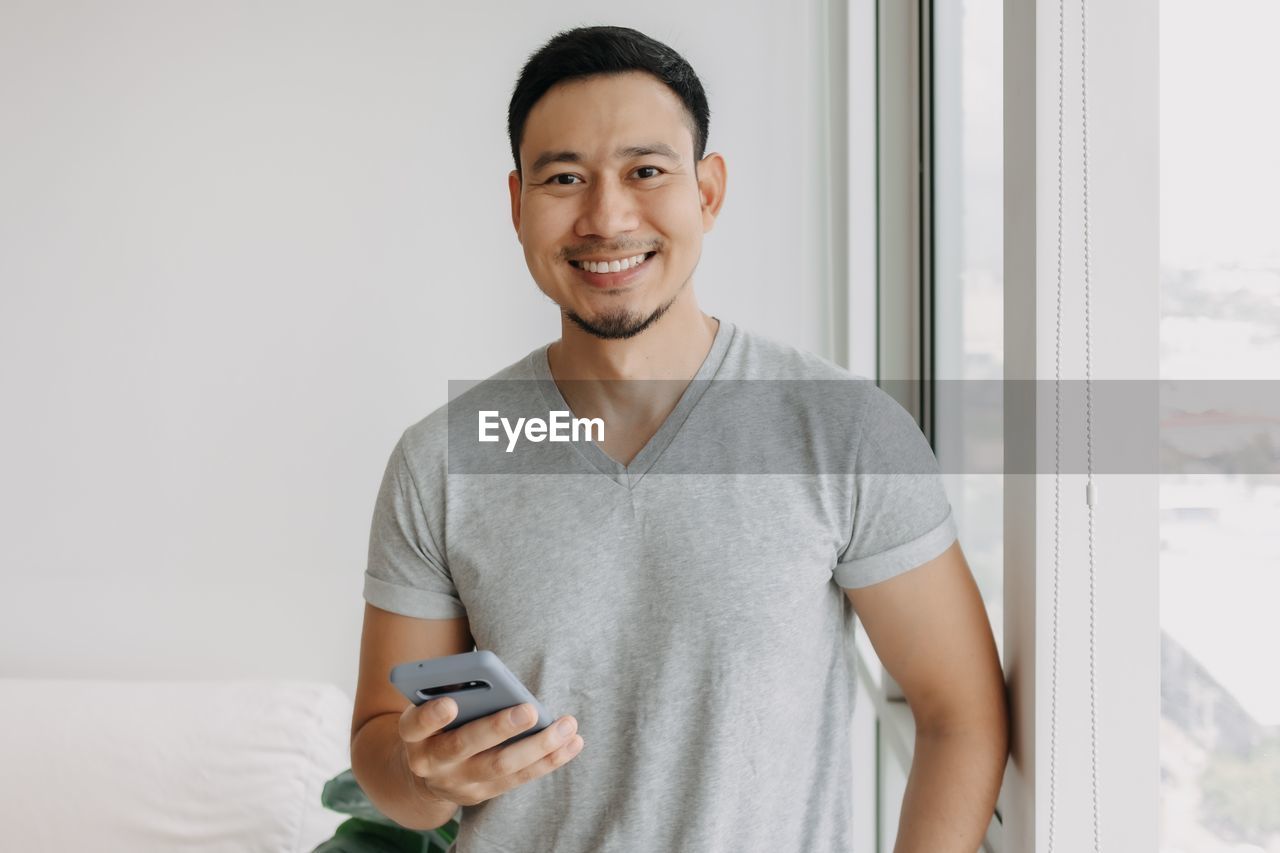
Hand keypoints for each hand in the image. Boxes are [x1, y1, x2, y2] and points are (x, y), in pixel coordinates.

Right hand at [398, 699, 583, 806]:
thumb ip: (447, 689)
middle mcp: (432, 763)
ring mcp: (459, 782)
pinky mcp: (484, 793)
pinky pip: (520, 778)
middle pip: (464, 747)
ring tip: (567, 725)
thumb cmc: (436, 723)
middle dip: (498, 728)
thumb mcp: (428, 706)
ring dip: (538, 746)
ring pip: (501, 767)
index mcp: (413, 735)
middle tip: (529, 710)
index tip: (450, 703)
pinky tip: (572, 743)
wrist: (426, 774)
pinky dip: (549, 760)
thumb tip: (482, 672)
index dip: (431, 716)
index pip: (416, 726)